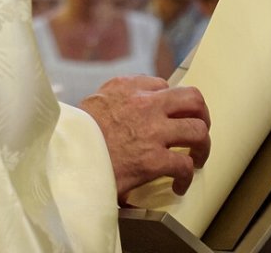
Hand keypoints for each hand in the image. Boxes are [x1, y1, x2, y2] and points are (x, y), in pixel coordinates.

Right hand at [80, 76, 210, 201]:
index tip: (171, 116)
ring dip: (202, 147)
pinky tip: (179, 185)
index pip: (164, 86)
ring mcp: (153, 131)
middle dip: (202, 115)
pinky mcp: (154, 160)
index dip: (171, 103)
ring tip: (196, 158)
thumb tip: (124, 106)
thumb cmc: (77, 133)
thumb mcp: (93, 101)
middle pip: (192, 99)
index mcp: (128, 88)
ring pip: (198, 130)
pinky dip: (186, 177)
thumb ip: (113, 97)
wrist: (69, 155)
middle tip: (198, 130)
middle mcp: (146, 104)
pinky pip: (185, 165)